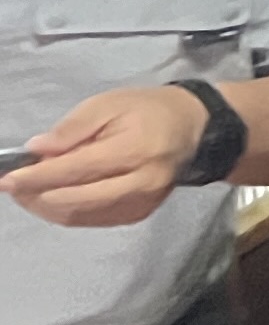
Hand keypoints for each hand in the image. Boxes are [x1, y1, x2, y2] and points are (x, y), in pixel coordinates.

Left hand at [7, 86, 203, 227]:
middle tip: (13, 187)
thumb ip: (72, 128)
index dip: (37, 177)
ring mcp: (143, 202)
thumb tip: (36, 150)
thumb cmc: (147, 110)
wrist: (193, 129)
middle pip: (77, 200)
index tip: (7, 180)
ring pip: (81, 215)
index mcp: (135, 149)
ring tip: (28, 192)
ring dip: (47, 207)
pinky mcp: (140, 213)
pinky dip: (66, 212)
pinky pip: (93, 220)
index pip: (76, 170)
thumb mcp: (108, 104)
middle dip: (37, 196)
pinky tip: (54, 198)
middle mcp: (142, 182)